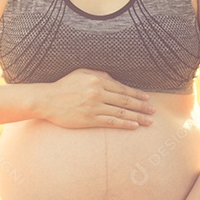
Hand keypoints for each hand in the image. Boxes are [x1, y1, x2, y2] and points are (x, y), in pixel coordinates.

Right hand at [35, 69, 154, 128]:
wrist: (46, 100)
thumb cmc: (63, 86)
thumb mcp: (80, 73)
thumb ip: (99, 74)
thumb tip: (114, 79)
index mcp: (97, 80)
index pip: (122, 88)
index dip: (137, 94)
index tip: (147, 99)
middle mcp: (97, 92)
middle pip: (125, 100)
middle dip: (142, 106)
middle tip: (153, 111)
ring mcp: (94, 107)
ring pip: (121, 112)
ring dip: (138, 117)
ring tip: (149, 121)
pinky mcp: (89, 119)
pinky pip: (111, 122)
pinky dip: (124, 124)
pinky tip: (134, 126)